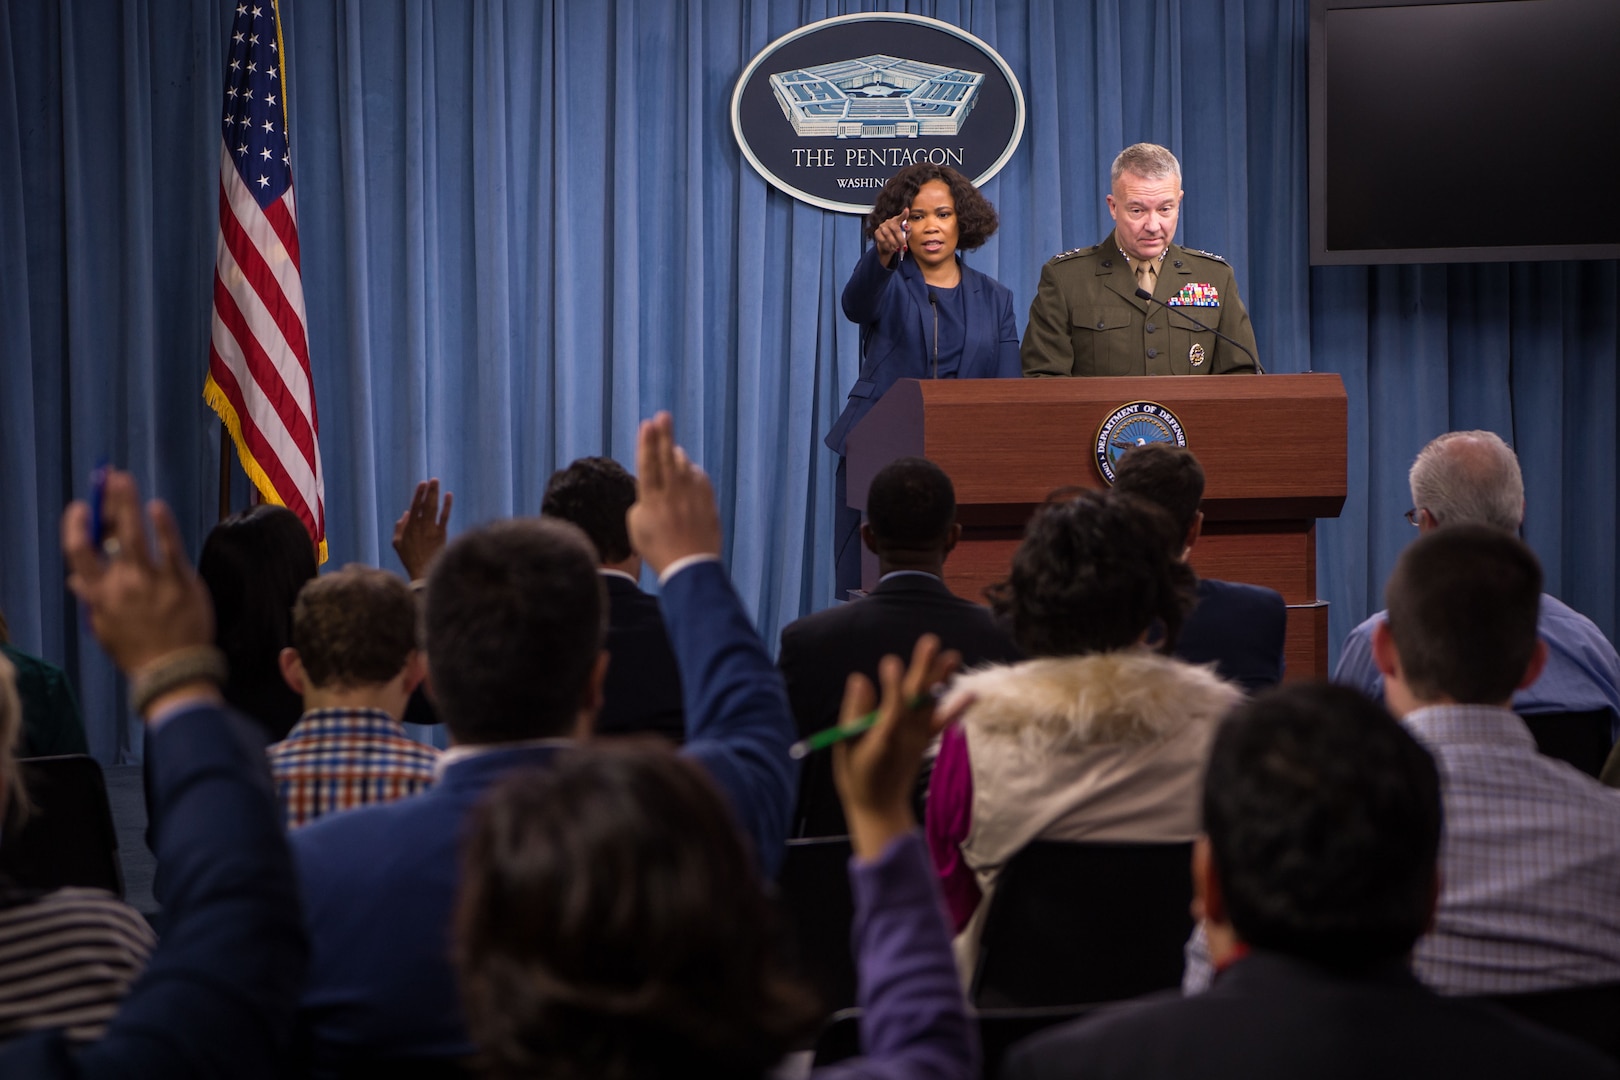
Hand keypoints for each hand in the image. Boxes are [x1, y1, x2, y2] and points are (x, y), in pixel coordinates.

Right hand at [62, 470, 214, 676]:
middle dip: (107, 502)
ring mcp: (153, 581)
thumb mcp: (104, 628)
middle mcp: (122, 584)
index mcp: (100, 595)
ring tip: (124, 479)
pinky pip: (171, 548)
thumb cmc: (138, 650)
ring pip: (137, 535)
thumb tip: (75, 580)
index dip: (76, 526)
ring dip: (128, 503)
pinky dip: (163, 526)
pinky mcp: (182, 582)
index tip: (81, 508)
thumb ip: (91, 600)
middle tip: (109, 478)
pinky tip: (158, 507)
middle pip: (110, 535)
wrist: (175, 671)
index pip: (79, 553)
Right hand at [393, 478, 452, 579]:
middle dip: (429, 491)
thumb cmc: (409, 558)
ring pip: (434, 508)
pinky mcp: (441, 534)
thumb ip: (399, 527)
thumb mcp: (397, 544)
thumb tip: (406, 513)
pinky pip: (445, 517)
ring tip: (437, 482)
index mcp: (410, 527)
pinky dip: (447, 506)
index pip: (415, 506)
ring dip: (435, 494)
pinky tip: (448, 495)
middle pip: (425, 505)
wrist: (423, 571)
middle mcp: (421, 526)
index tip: (422, 483)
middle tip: (433, 479)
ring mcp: (432, 529)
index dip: (418, 494)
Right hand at [626, 412, 721, 576]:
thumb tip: (651, 483)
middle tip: (663, 416)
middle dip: (664, 435)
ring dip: (677, 454)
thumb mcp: (636, 527)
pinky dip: (693, 473)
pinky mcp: (707, 503)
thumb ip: (641, 501)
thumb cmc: (657, 550)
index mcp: (651, 501)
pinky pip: (700, 479)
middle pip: (667, 459)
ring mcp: (691, 498)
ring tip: (672, 446)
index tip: (647, 425)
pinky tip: (687, 471)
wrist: (689, 567)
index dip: (647, 443)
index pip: (648, 465)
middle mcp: (671, 495)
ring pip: (685, 466)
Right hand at [832, 634, 969, 860]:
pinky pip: (942, 723)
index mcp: (883, 739)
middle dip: (923, 668)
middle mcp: (906, 736)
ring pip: (931, 703)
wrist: (880, 809)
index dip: (892, 685)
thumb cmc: (856, 777)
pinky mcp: (924, 742)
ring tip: (954, 655)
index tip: (890, 662)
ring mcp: (918, 738)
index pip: (891, 708)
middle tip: (930, 642)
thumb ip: (854, 713)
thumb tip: (859, 679)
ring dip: (942, 679)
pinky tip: (972, 694)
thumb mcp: (845, 747)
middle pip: (915, 697)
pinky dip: (958, 709)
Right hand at [873, 211, 908, 266]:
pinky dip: (887, 245)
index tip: (907, 210)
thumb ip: (908, 230)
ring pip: (888, 234)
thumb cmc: (898, 239)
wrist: (888, 246)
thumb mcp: (905, 235)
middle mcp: (889, 221)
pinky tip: (891, 248)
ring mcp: (882, 226)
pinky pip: (882, 239)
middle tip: (904, 247)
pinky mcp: (877, 232)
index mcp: (897, 220)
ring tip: (897, 249)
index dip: (904, 214)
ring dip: (894, 243)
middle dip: (901, 239)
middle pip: (895, 229)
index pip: (901, 217)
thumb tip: (907, 227)